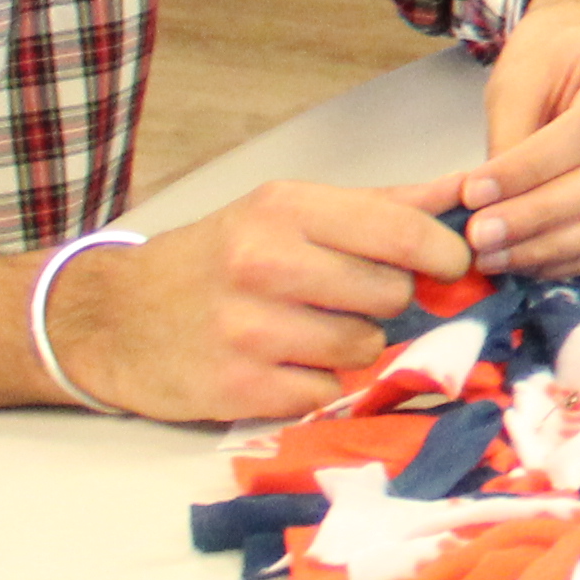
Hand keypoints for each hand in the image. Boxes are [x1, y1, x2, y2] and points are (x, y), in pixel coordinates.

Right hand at [41, 182, 467, 420]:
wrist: (111, 317)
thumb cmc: (215, 257)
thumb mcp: (286, 211)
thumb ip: (382, 205)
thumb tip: (468, 188)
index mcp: (286, 209)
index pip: (403, 232)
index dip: (444, 254)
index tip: (451, 265)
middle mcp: (265, 263)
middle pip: (392, 294)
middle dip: (386, 301)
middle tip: (349, 298)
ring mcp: (248, 330)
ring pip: (364, 347)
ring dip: (352, 346)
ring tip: (309, 330)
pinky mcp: (236, 388)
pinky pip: (323, 391)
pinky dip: (312, 383)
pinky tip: (278, 364)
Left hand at [454, 0, 579, 278]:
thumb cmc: (551, 62)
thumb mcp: (520, 81)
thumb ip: (509, 141)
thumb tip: (482, 210)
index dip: (531, 168)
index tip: (474, 193)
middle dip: (539, 214)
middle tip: (481, 236)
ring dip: (554, 246)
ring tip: (496, 256)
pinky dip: (577, 259)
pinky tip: (530, 262)